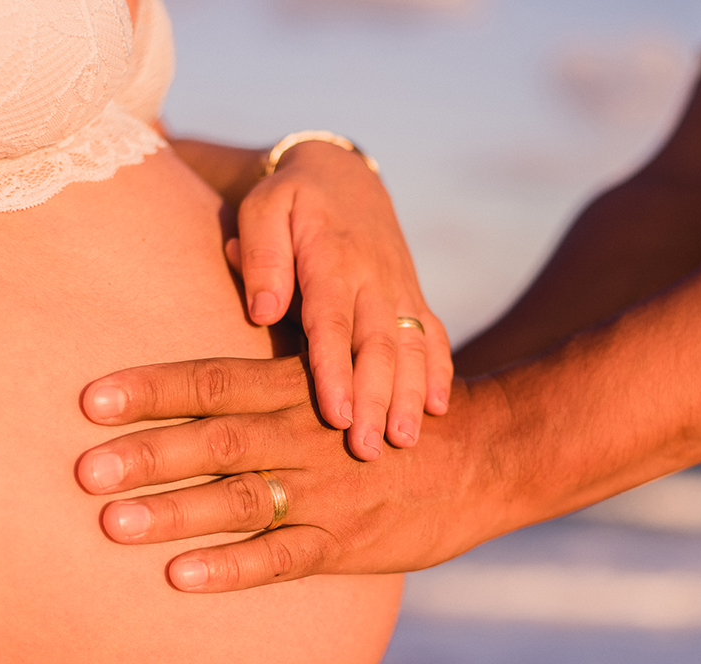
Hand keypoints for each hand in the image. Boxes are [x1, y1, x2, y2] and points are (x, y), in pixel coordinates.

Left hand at [76, 356, 509, 591]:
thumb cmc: (392, 407)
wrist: (484, 456)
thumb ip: (281, 346)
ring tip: (111, 524)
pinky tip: (180, 577)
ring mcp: (325, 492)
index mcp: (300, 388)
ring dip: (174, 511)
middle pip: (216, 440)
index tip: (90, 399)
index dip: (152, 389)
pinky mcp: (345, 541)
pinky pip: (282, 559)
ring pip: (240, 501)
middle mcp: (306, 435)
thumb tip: (231, 277)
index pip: (214, 381)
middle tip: (82, 470)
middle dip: (147, 453)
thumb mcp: (345, 365)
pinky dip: (231, 568)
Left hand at [228, 141, 452, 458]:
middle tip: (368, 450)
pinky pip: (432, 336)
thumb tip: (262, 311)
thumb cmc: (289, 200)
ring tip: (403, 442)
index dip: (335, 371)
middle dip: (376, 400)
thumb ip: (262, 256)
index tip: (335, 416)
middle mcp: (375, 279)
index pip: (333, 323)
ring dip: (410, 397)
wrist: (341, 176)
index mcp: (333, 259)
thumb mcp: (264, 209)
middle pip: (379, 346)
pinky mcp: (413, 298)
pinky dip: (438, 372)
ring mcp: (400, 290)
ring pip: (411, 348)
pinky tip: (439, 410)